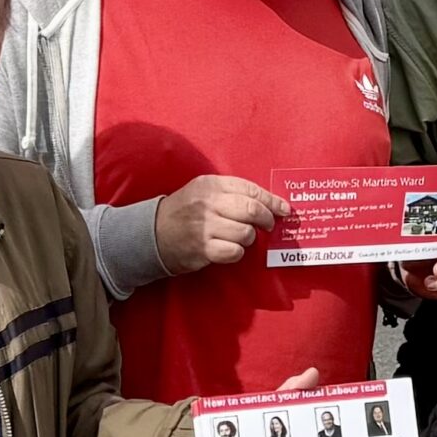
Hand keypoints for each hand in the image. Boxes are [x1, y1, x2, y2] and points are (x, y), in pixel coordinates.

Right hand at [156, 175, 286, 274]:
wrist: (153, 232)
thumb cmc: (185, 211)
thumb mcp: (204, 191)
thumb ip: (232, 192)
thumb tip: (269, 202)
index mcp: (211, 185)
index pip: (250, 189)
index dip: (272, 201)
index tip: (284, 209)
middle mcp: (208, 203)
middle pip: (252, 210)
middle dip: (267, 219)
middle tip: (268, 225)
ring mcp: (205, 226)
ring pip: (246, 233)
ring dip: (249, 237)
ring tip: (239, 236)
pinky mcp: (203, 248)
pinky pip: (235, 252)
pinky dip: (237, 252)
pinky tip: (229, 248)